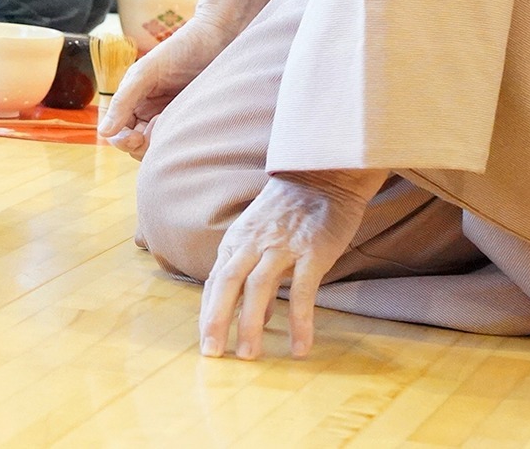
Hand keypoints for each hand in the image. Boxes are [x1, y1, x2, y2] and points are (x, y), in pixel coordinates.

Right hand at [97, 12, 240, 158]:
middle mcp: (148, 111)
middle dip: (142, 145)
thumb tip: (103, 131)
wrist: (219, 38)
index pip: (117, 132)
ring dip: (161, 144)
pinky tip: (187, 125)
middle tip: (159, 128)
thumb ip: (123, 101)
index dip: (122, 141)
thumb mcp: (146, 73)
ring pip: (157, 147)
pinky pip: (178, 142)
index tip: (137, 138)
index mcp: (132, 99)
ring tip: (176, 122)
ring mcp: (169, 117)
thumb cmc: (181, 49)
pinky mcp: (189, 121)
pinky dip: (178, 142)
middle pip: (135, 145)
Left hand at [200, 170, 382, 358]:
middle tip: (213, 353)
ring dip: (250, 324)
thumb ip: (256, 271)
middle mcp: (253, 243)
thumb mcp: (263, 234)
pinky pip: (303, 291)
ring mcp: (281, 246)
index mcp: (238, 241)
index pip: (214, 281)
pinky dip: (299, 321)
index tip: (205, 341)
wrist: (324, 174)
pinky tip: (299, 347)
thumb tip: (261, 314)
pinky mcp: (312, 250)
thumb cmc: (292, 208)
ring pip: (257, 288)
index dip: (208, 312)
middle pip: (226, 283)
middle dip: (216, 320)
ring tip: (248, 355)